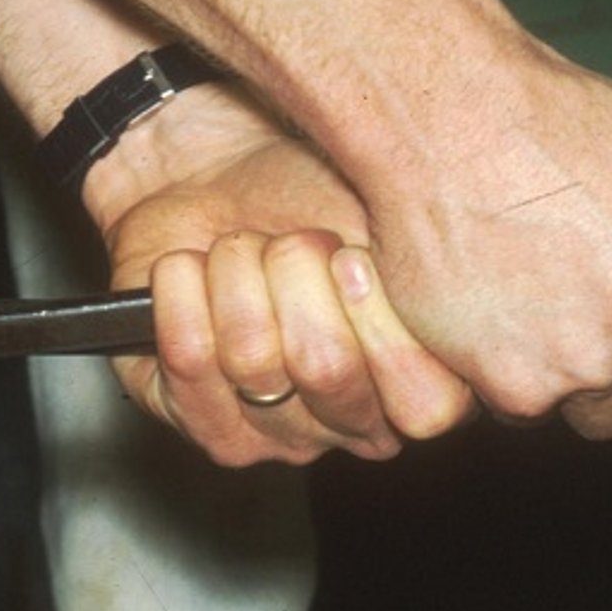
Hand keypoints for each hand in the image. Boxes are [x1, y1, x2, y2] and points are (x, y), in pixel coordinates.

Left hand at [89, 90, 475, 465]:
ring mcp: (273, 432)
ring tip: (236, 250)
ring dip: (236, 271)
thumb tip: (430, 280)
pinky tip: (188, 268)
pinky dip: (181, 288)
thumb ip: (423, 262)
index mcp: (422, 382)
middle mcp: (353, 423)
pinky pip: (188, 357)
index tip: (350, 259)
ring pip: (252, 357)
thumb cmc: (307, 197)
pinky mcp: (196, 417)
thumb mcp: (386, 213)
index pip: (424, 405)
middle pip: (326, 367)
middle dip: (296, 270)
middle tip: (285, 241)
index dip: (384, 327)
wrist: (212, 178)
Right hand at [362, 49, 611, 441]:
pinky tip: (506, 297)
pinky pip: (532, 409)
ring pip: (603, 416)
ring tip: (552, 287)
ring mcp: (588, 371)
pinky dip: (519, 365)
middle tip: (611, 291)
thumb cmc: (593, 134)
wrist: (457, 120)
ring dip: (587, 374)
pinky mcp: (511, 388)